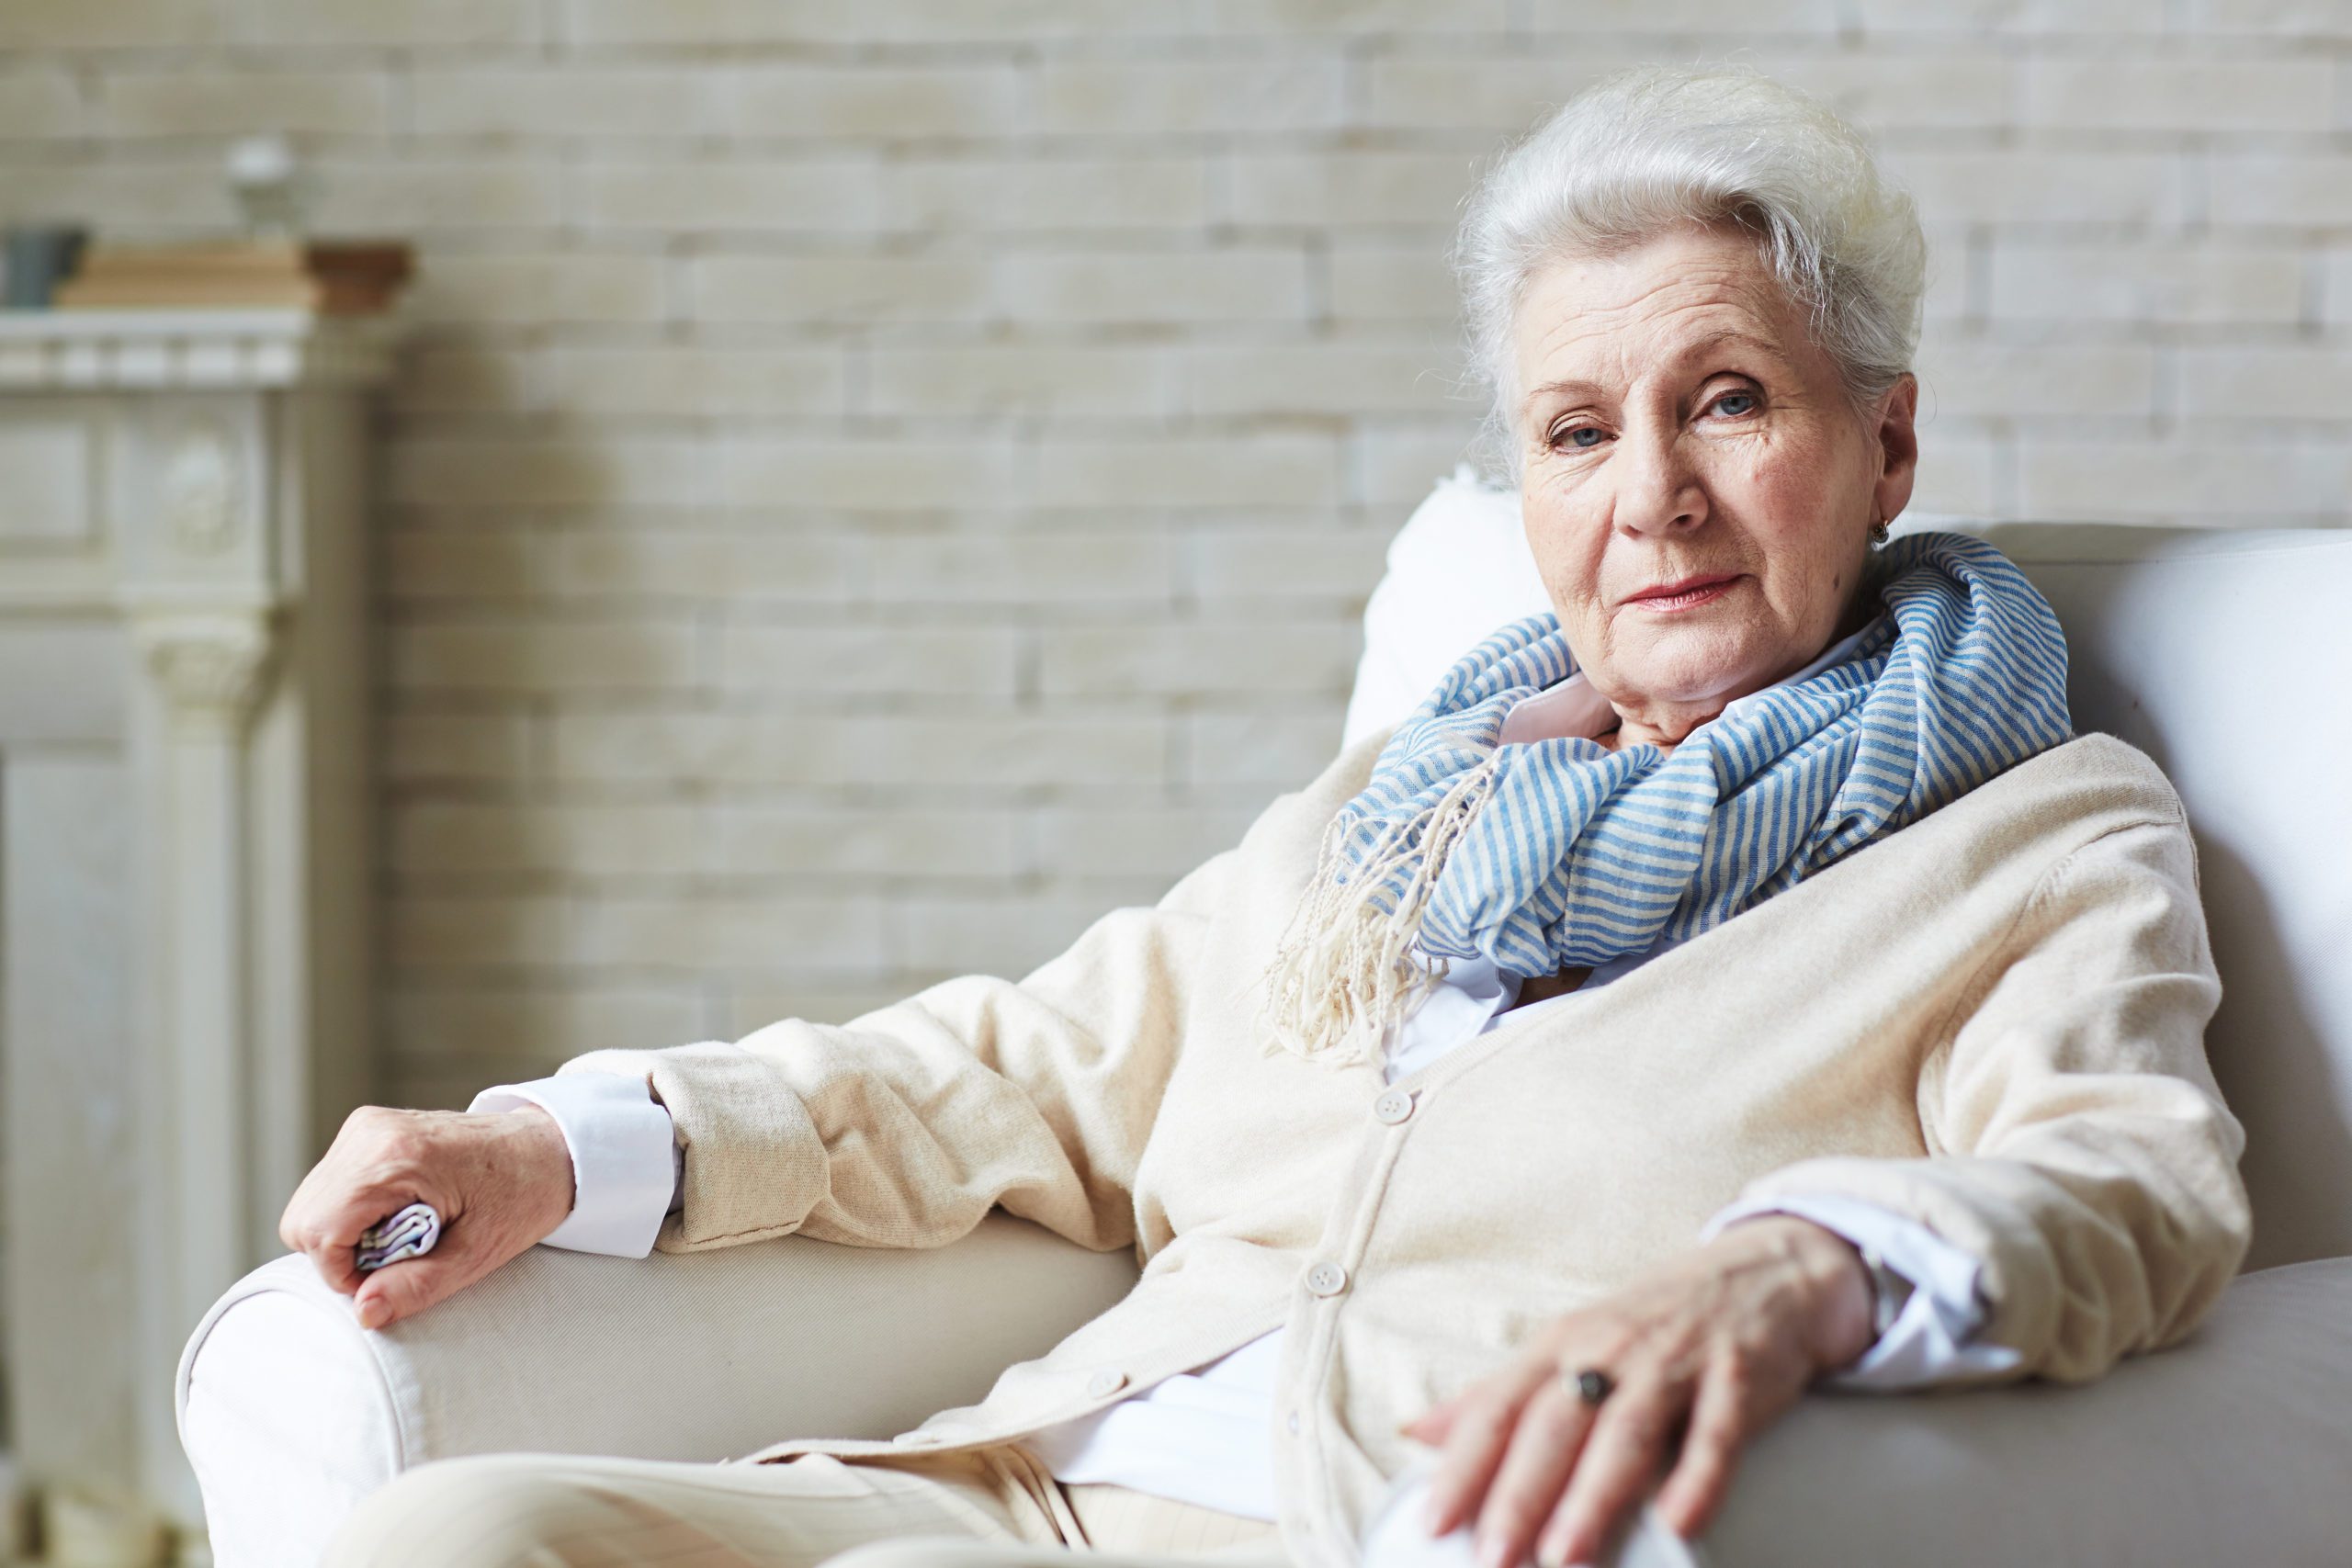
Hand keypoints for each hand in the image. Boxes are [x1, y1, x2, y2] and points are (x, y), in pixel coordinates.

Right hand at [279, 1104, 574, 1331]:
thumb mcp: (478, 1252)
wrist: (549, 1148)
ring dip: (345, 1235)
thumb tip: (364, 1313)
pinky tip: (398, 1213)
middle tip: (401, 1256)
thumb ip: (418, 1285)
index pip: (320, 1231)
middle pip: (303, 1220)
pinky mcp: (367, 1130)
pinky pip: (328, 1188)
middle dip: (340, 1255)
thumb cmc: (522, 1196)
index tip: (391, 1277)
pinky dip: (351, 1213)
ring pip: (309, 1205)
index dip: (345, 1273)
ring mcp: (365, 1127)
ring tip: (405, 1233)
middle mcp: (370, 1134)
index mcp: (396, 1158)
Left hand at [1402, 1215, 1874, 1567]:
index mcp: (1560, 1345)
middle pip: (1554, 1426)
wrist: (1763, 1273)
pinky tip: (1678, 1523)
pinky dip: (1697, 1478)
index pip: (1499, 1408)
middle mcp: (1609, 1350)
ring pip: (1626, 1433)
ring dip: (1592, 1498)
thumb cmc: (1650, 1323)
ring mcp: (1675, 1363)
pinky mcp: (1737, 1379)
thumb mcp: (1568, 1346)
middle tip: (1491, 1559)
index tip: (1434, 1522)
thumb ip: (1499, 1395)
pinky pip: (1716, 1434)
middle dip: (1519, 1495)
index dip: (1464, 1465)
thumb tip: (1417, 1433)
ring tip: (1564, 1558)